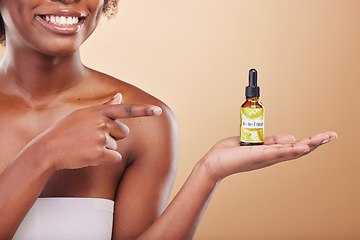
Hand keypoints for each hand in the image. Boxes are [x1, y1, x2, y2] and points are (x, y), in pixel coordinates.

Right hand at [27, 93, 161, 169]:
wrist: (48, 149)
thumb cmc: (66, 131)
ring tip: (87, 146)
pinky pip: (115, 157)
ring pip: (117, 145)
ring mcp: (101, 138)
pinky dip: (106, 159)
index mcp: (98, 111)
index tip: (159, 111)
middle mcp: (101, 123)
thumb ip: (104, 107)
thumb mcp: (83, 114)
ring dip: (106, 148)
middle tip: (93, 138)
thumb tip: (120, 95)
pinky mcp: (100, 153)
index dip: (144, 110)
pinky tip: (90, 156)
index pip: (126, 110)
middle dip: (114, 136)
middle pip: (124, 132)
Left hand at [202, 131, 336, 180]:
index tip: (326, 136)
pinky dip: (289, 149)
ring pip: (291, 151)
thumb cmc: (230, 153)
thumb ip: (271, 140)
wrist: (214, 163)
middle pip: (298, 151)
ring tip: (324, 139)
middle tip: (333, 135)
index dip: (311, 142)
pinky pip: (275, 152)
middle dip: (316, 143)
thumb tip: (291, 137)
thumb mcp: (254, 143)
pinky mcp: (256, 156)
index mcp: (271, 153)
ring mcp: (265, 157)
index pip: (295, 147)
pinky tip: (302, 146)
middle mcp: (271, 157)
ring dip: (308, 145)